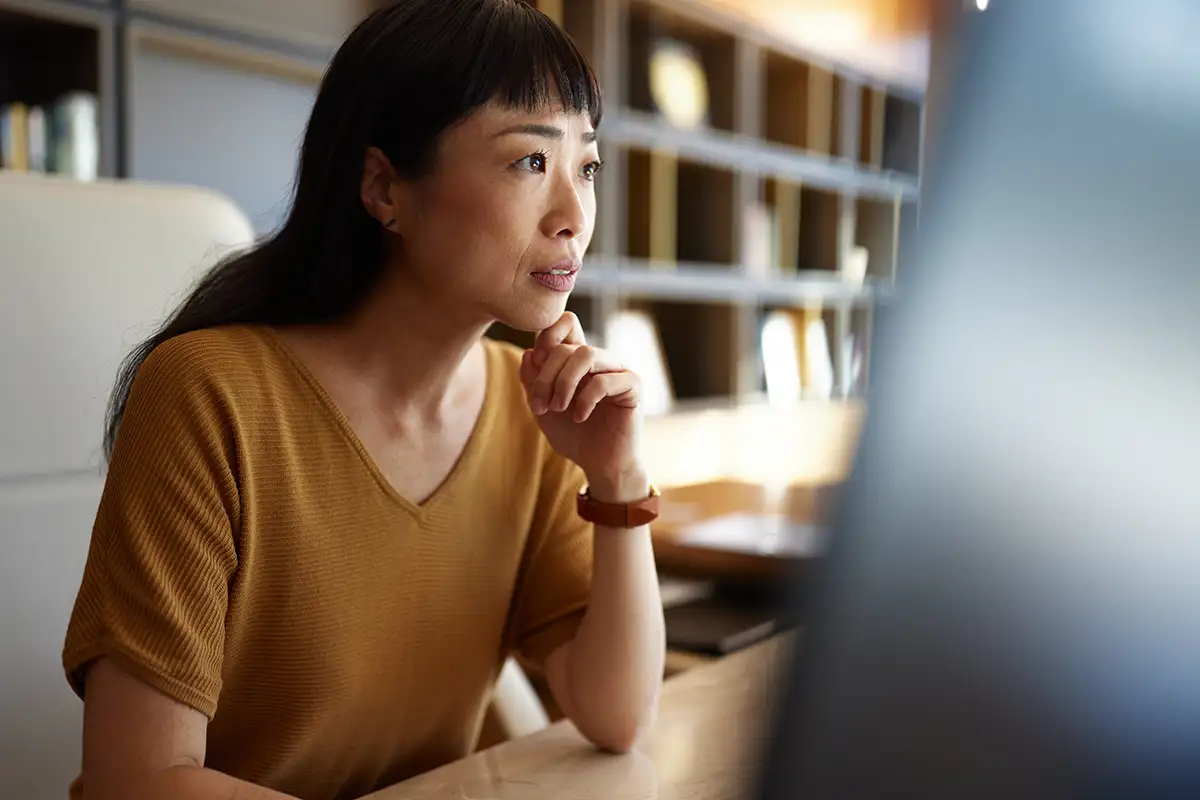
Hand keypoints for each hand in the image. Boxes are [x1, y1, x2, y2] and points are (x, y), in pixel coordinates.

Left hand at [519, 312, 648, 501]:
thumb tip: (529, 353)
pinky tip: (579, 417)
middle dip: (546, 376)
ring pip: (587, 355)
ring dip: (564, 383)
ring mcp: (617, 370)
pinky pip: (605, 381)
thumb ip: (532, 381)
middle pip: (568, 346)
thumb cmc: (573, 435)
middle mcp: (599, 359)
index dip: (547, 335)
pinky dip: (585, 399)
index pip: (567, 323)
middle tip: (540, 406)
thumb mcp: (542, 408)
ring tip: (558, 408)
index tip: (535, 364)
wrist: (599, 464)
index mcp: (577, 359)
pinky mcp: (633, 386)